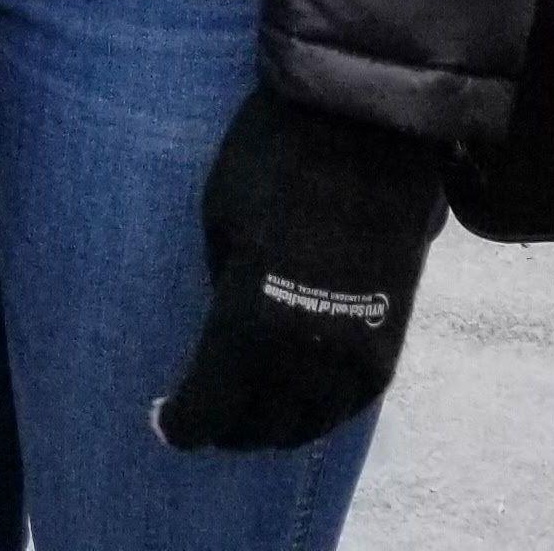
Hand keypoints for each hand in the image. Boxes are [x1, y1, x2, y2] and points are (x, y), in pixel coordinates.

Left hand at [158, 86, 449, 452]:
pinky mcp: (389, 341)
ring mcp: (351, 355)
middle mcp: (299, 358)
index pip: (207, 410)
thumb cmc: (271, 158)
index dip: (181, 424)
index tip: (165, 421)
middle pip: (257, 428)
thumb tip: (229, 336)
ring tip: (250, 413)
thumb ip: (223, 293)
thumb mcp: (218, 223)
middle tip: (206, 417)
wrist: (363, 126)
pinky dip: (320, 413)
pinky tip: (301, 400)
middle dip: (225, 428)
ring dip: (273, 427)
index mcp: (245, 325)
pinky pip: (350, 405)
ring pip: (308, 426)